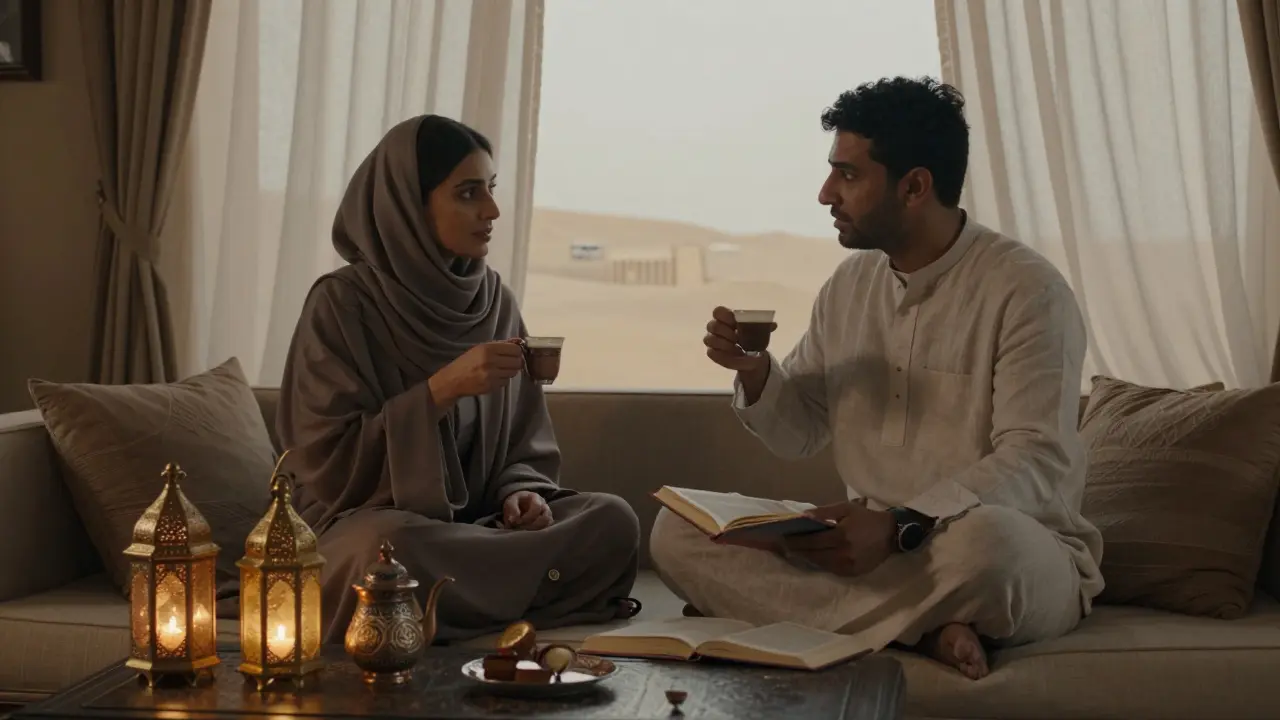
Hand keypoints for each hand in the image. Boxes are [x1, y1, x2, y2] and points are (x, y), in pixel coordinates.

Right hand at [428, 340, 525, 408]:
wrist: (453, 380)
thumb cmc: (467, 362)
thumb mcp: (480, 348)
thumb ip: (500, 345)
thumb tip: (519, 341)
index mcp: (488, 349)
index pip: (515, 350)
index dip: (516, 351)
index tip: (512, 353)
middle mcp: (491, 361)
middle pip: (517, 362)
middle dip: (515, 362)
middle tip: (508, 362)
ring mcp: (492, 375)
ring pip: (513, 372)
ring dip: (509, 371)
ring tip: (500, 369)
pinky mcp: (492, 386)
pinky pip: (506, 381)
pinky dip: (503, 379)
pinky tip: (494, 377)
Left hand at [502, 490, 552, 530]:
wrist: (519, 504)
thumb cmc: (516, 502)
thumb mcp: (510, 502)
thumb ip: (512, 509)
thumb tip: (514, 519)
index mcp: (535, 497)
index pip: (537, 507)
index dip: (528, 517)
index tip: (518, 522)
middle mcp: (544, 505)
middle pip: (546, 517)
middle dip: (534, 525)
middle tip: (523, 529)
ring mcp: (547, 514)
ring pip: (548, 523)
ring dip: (538, 529)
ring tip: (527, 532)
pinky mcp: (546, 522)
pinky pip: (547, 527)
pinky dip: (540, 531)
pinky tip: (530, 533)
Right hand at [704, 306, 773, 374]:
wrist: (750, 354)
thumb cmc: (751, 337)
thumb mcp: (760, 331)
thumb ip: (764, 326)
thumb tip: (773, 325)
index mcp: (726, 317)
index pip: (718, 311)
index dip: (724, 316)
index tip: (735, 323)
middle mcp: (716, 327)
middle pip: (712, 325)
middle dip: (726, 332)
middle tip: (737, 339)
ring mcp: (712, 340)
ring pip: (709, 339)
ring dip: (724, 344)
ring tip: (736, 348)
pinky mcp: (712, 352)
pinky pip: (712, 353)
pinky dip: (723, 355)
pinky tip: (733, 355)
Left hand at [781, 501, 896, 576]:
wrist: (891, 534)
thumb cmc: (866, 518)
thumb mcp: (845, 508)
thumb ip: (824, 512)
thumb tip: (803, 516)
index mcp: (840, 535)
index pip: (811, 540)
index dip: (794, 540)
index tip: (781, 537)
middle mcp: (843, 554)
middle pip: (812, 554)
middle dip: (796, 550)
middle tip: (782, 546)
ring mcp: (848, 566)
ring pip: (819, 564)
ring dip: (805, 558)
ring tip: (794, 551)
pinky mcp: (852, 574)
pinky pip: (830, 569)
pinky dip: (819, 563)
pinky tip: (812, 557)